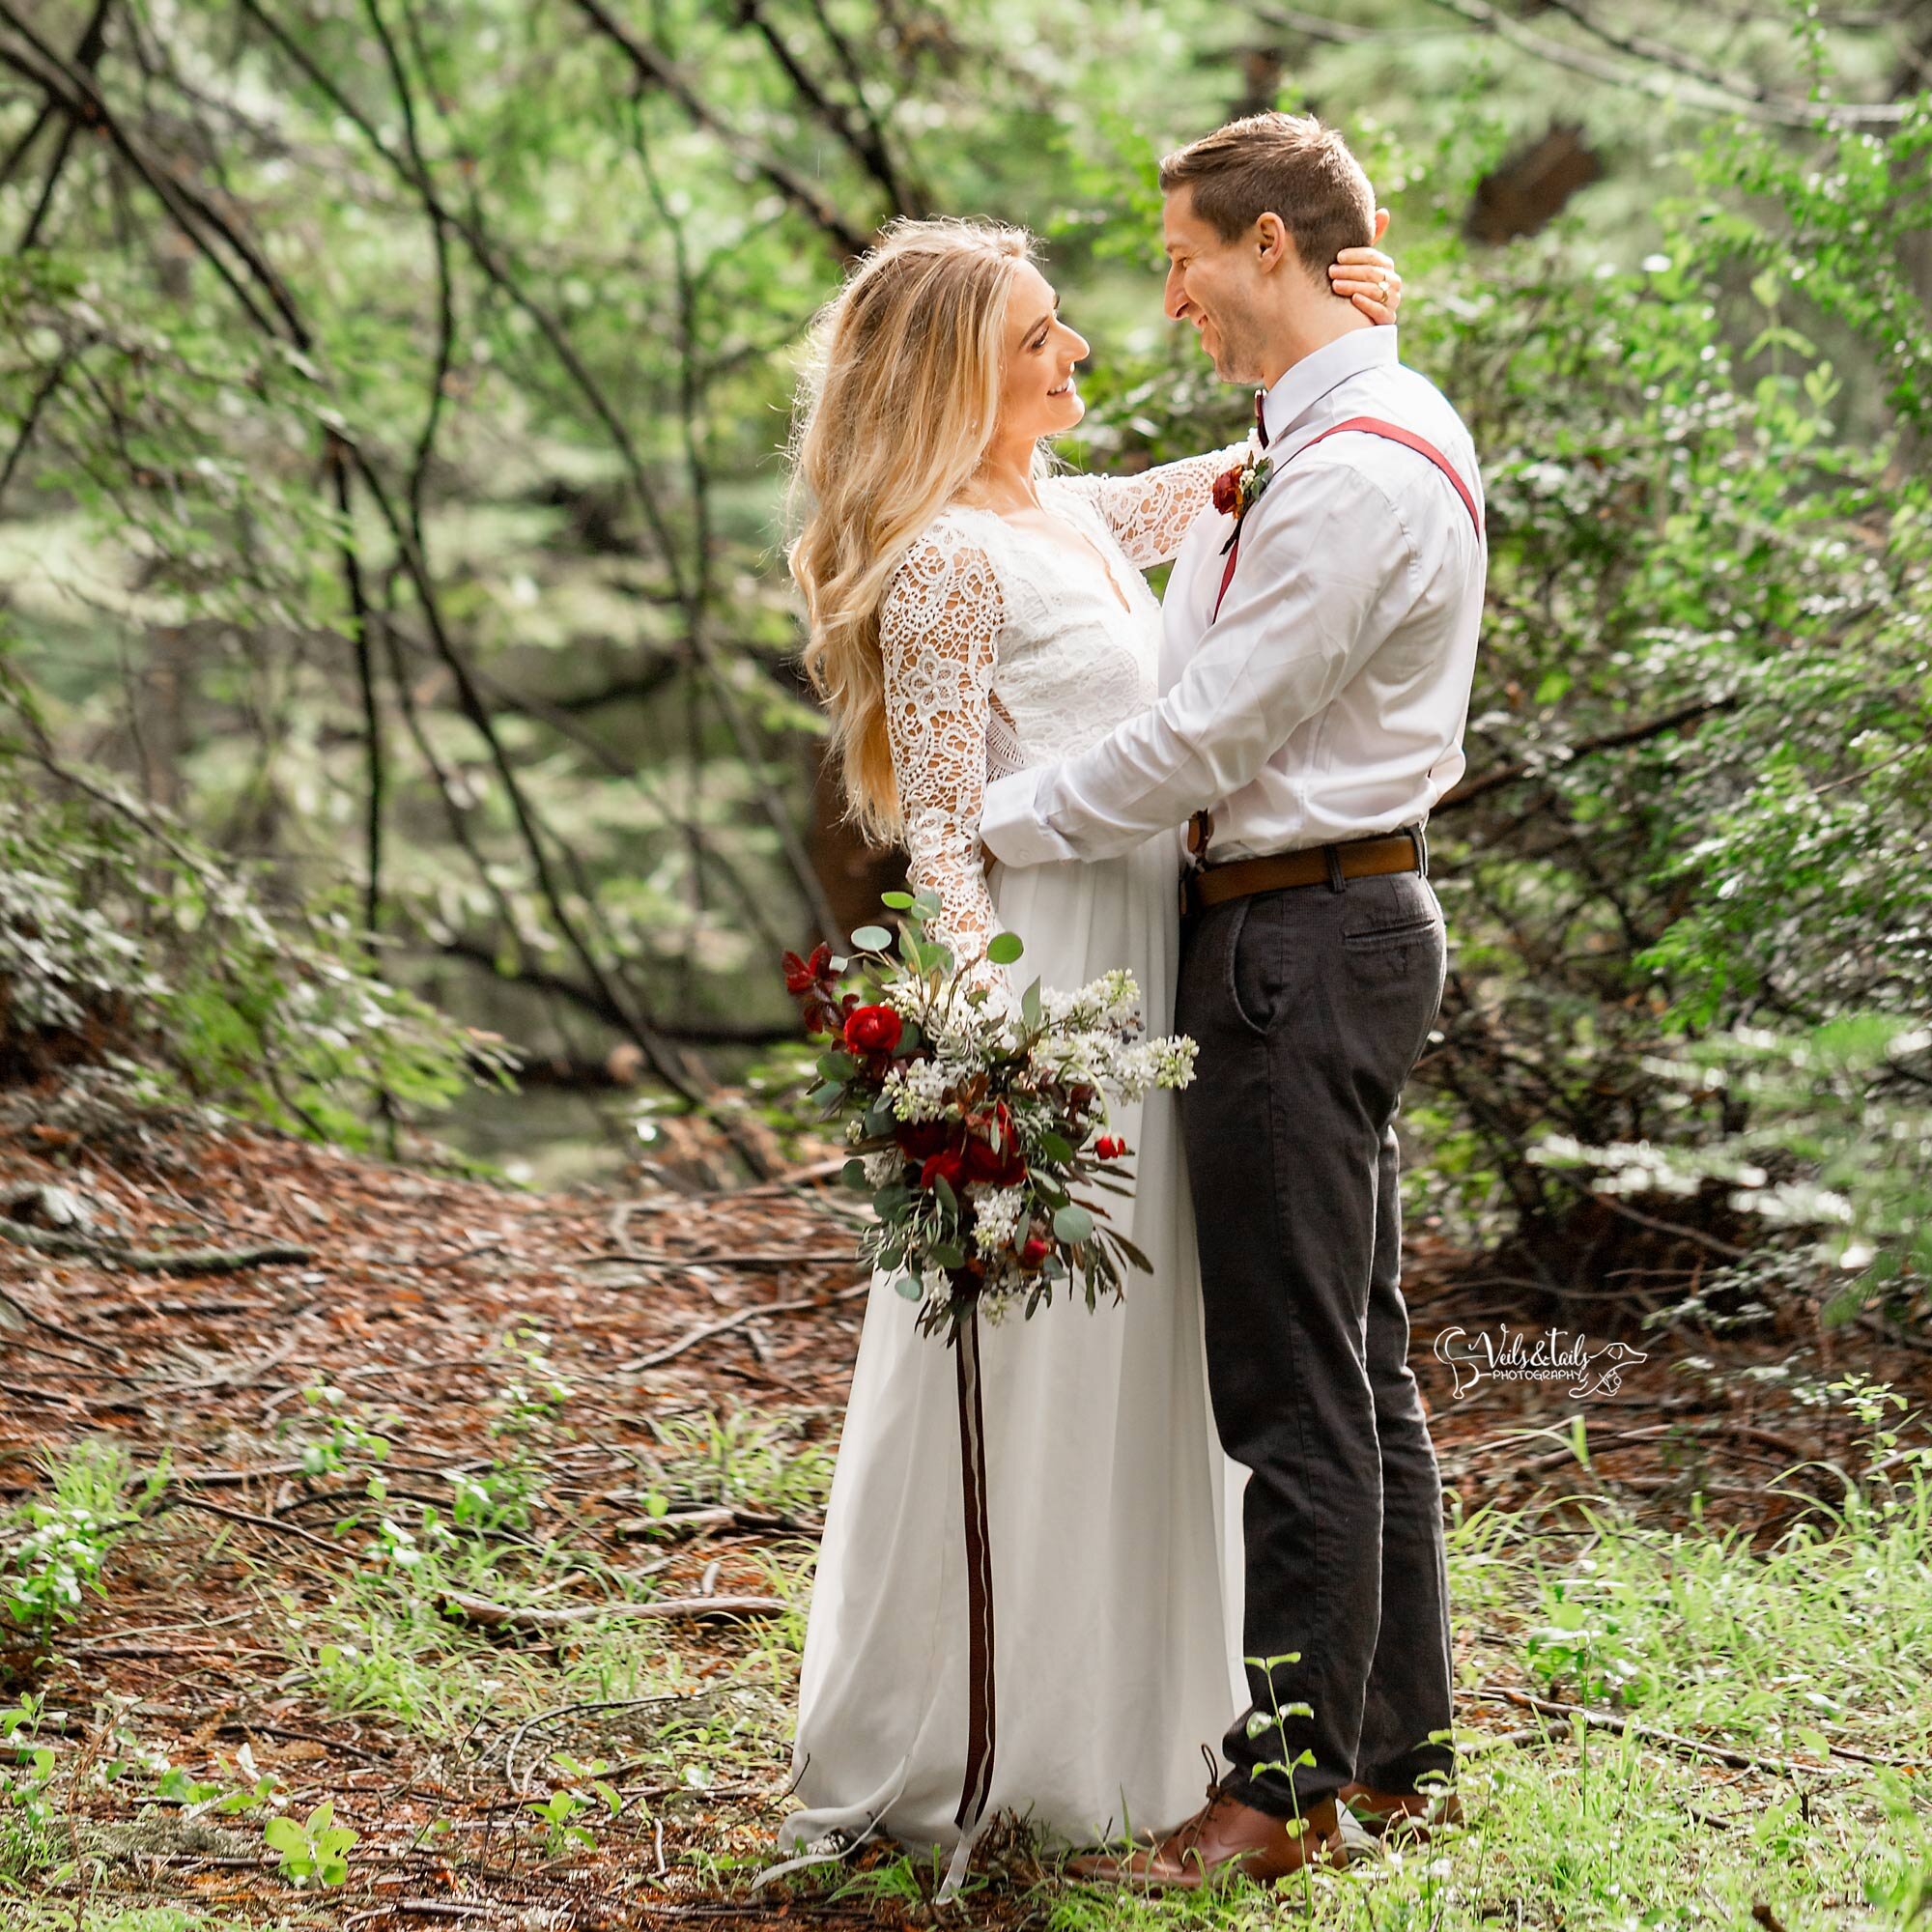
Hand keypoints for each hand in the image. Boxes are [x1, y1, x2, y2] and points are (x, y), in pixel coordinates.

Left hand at [1328, 207, 1400, 325]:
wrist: (1346, 324)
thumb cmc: (1349, 286)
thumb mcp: (1353, 264)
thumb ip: (1365, 241)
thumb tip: (1385, 211)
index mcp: (1386, 266)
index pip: (1374, 257)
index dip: (1356, 255)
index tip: (1338, 256)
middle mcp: (1393, 283)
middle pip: (1373, 273)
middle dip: (1351, 271)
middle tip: (1331, 272)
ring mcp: (1392, 302)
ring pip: (1376, 290)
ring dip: (1354, 286)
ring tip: (1335, 285)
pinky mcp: (1388, 321)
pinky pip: (1381, 311)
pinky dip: (1367, 304)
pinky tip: (1354, 299)